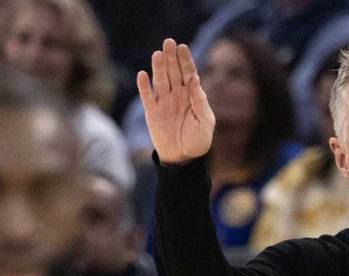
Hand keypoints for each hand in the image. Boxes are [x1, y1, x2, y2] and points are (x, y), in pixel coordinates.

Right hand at [137, 38, 214, 164]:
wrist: (183, 159)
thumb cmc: (198, 141)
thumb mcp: (205, 122)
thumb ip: (200, 101)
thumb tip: (195, 80)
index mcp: (192, 96)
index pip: (189, 73)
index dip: (185, 60)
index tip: (182, 47)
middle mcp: (177, 95)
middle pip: (173, 72)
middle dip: (171, 57)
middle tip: (169, 42)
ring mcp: (164, 102)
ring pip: (160, 80)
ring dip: (158, 67)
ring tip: (157, 54)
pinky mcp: (152, 112)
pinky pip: (147, 97)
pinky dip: (144, 86)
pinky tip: (142, 75)